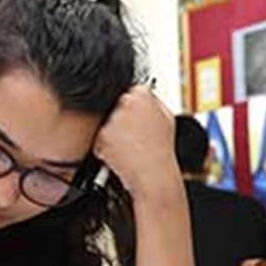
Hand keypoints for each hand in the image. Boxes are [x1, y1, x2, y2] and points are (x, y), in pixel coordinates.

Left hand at [93, 85, 180, 201]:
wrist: (153, 174)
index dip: (132, 106)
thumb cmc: (161, 149)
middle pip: (115, 105)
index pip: (130, 91)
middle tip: (130, 134)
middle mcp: (126, 103)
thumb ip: (154, 101)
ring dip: (112, 133)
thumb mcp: (167, 117)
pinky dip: (105, 146)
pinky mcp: (102, 135)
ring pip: (106, 122)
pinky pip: (99, 138)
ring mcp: (113, 119)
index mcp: (143, 95)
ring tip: (128, 146)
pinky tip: (121, 153)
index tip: (134, 115)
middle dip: (119, 117)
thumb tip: (144, 92)